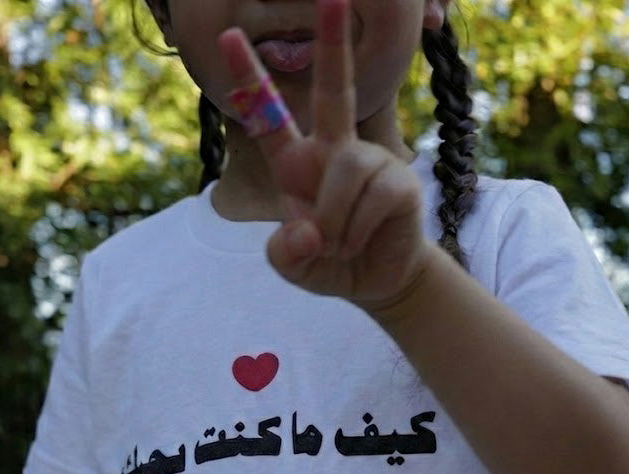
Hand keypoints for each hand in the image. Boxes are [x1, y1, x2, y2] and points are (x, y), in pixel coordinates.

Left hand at [220, 0, 431, 310]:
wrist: (377, 282)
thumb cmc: (330, 263)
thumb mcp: (293, 267)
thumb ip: (285, 255)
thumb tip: (306, 232)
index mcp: (299, 163)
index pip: (270, 116)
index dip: (250, 79)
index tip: (228, 37)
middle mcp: (336, 151)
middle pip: (336, 89)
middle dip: (332, 42)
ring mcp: (371, 161)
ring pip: (344, 173)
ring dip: (334, 223)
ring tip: (338, 245)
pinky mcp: (400, 181)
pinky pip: (371, 197)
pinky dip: (356, 232)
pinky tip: (360, 242)